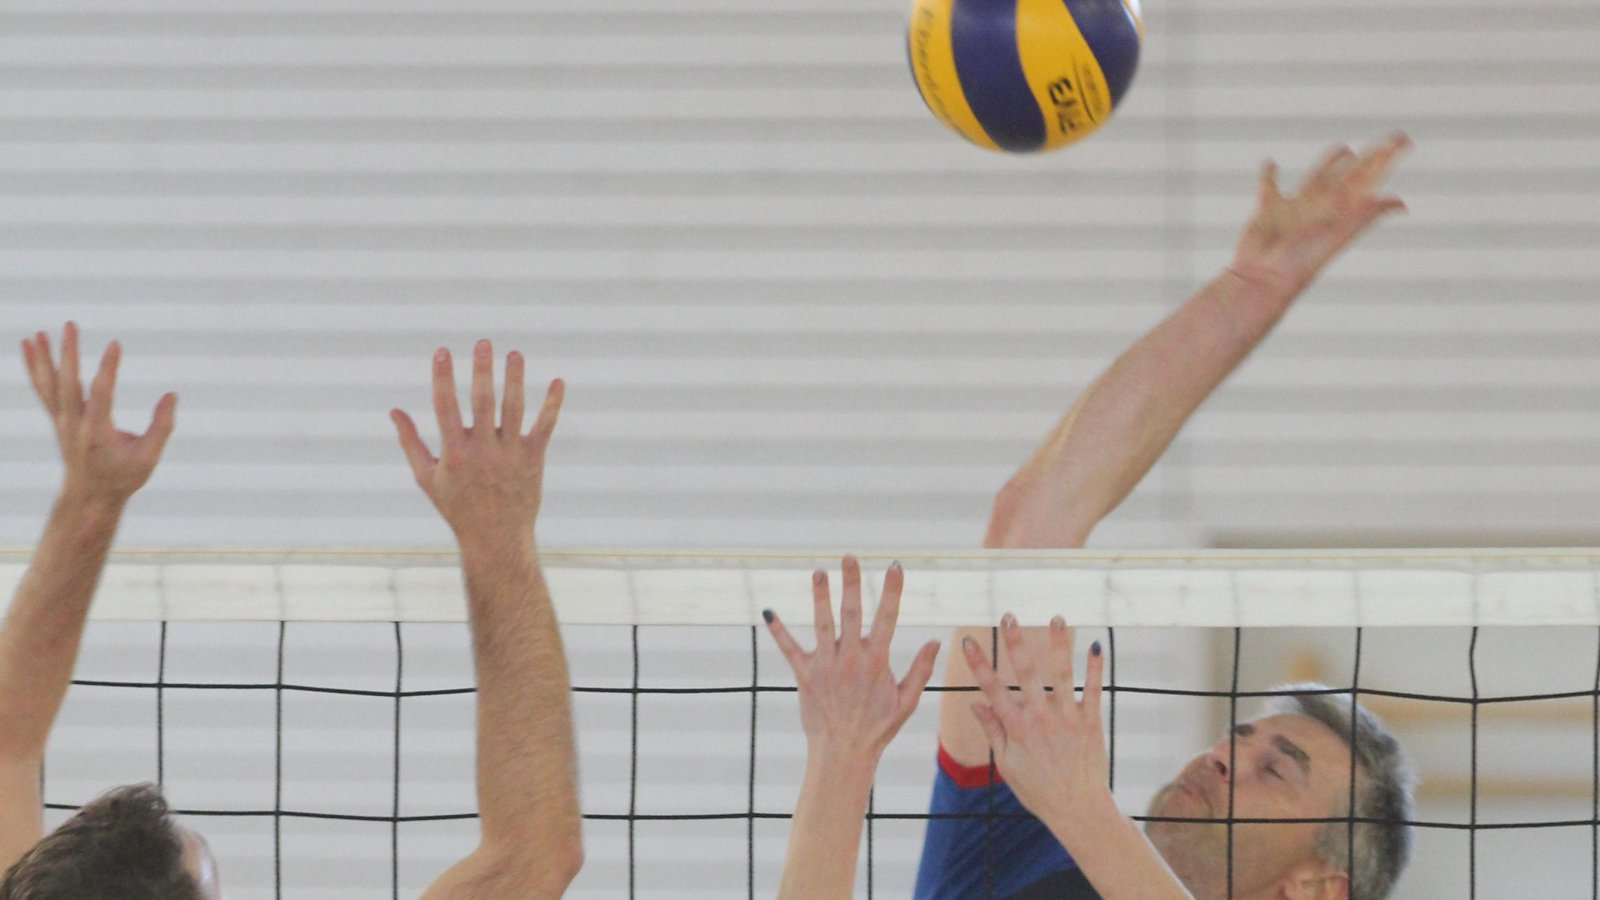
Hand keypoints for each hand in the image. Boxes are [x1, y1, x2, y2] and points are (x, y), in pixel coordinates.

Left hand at [20, 322, 176, 506]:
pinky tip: (29, 346)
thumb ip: (161, 426)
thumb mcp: (149, 457)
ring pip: (49, 385)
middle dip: (68, 353)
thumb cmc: (123, 477)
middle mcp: (74, 425)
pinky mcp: (57, 418)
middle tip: (70, 325)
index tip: (115, 343)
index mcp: (97, 433)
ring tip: (38, 333)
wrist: (90, 496)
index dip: (108, 368)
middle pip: (67, 383)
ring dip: (42, 358)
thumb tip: (171, 394)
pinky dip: (34, 367)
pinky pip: (42, 389)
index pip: (101, 394)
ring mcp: (62, 421)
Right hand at [390, 340, 562, 551]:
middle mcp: (482, 452)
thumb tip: (393, 410)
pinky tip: (558, 381)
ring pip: (514, 410)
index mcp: (454, 453)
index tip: (442, 351)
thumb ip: (410, 442)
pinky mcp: (532, 459)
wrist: (495, 538)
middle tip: (483, 343)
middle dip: (482, 372)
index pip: (445, 407)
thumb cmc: (456, 506)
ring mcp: (510, 455)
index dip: (442, 378)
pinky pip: (545, 427)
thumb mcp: (426, 477)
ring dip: (515, 380)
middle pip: (483, 403)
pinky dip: (552, 404)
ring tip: (514, 354)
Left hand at [764, 556, 939, 761]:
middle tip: (850, 557)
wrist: (844, 753)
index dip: (892, 591)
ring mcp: (826, 667)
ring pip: (821, 625)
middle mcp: (850, 660)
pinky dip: (778, 631)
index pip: (887, 618)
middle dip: (851, 583)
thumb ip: (921, 670)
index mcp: (877, 662)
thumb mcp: (907, 701)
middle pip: (851, 613)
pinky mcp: (805, 676)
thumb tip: (936, 642)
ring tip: (818, 572)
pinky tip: (768, 611)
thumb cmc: (878, 728)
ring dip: (819, 597)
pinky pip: (789, 649)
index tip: (896, 566)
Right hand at [964, 614, 1107, 826]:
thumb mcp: (1006, 764)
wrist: (1077, 809)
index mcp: (1016, 728)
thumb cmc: (1038, 790)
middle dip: (1016, 642)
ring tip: (1056, 617)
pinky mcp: (1090, 722)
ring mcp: (1067, 719)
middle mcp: (1040, 719)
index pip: (992, 689)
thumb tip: (975, 703)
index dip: (978, 663)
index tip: (968, 640)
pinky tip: (1095, 645)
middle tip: (1009, 616)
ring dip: (1058, 644)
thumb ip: (993, 731)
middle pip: (1025, 673)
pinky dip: (1095, 668)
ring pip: (1061, 674)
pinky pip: (1094, 690)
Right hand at [1229, 132, 1409, 301]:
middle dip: (1372, 157)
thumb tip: (1399, 203)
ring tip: (1344, 148)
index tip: (1404, 140)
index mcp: (1342, 210)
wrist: (1265, 279)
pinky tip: (1270, 164)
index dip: (1387, 160)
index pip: (1371, 179)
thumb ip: (1366, 214)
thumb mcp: (1339, 234)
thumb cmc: (1302, 260)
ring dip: (1331, 162)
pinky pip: (1269, 185)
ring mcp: (1296, 206)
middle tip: (1393, 138)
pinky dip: (1268, 174)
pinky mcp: (1268, 206)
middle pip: (1353, 175)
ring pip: (1318, 177)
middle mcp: (1322, 205)